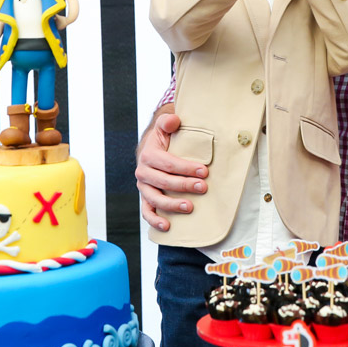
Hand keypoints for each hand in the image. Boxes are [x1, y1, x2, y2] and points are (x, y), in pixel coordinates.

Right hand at [134, 110, 207, 231]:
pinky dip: (154, 220)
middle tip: (203, 188)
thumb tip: (174, 121)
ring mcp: (144, 187)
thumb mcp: (165, 127)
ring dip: (172, 205)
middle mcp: (143, 172)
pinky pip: (147, 211)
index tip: (204, 171)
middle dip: (184, 186)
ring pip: (155, 199)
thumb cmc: (164, 139)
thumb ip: (168, 122)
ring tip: (189, 207)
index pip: (168, 163)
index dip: (186, 168)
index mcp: (148, 155)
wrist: (152, 149)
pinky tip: (167, 226)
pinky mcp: (146, 198)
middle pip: (164, 182)